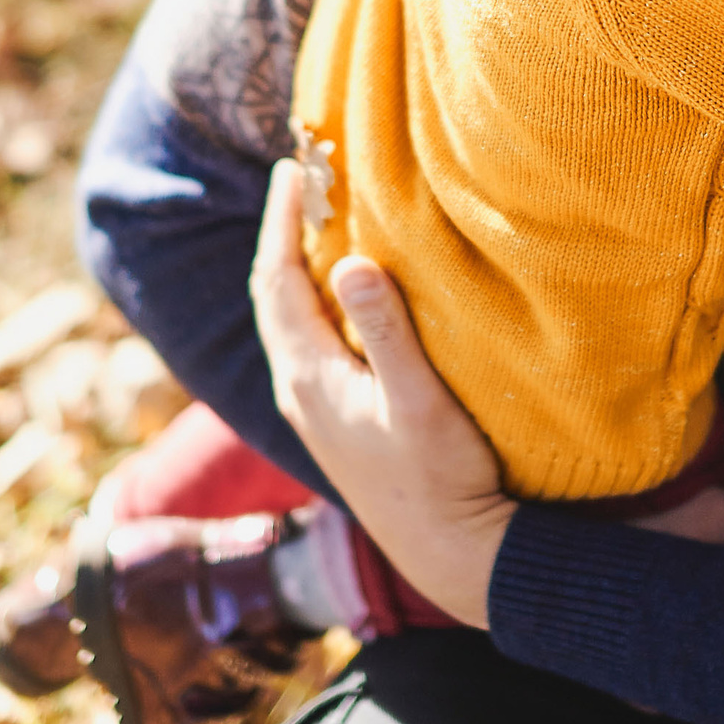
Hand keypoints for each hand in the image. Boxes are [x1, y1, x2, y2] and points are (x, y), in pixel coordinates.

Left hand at [248, 158, 514, 627]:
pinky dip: (317, 303)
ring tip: (322, 223)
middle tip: (302, 181)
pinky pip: (310, 343)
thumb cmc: (441, 478)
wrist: (449, 555)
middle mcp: (299, 391)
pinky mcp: (336, 424)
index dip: (281, 222)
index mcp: (308, 377)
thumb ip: (387, 331)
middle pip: (274, 296)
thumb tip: (348, 263)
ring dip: (299, 269)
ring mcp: (315, 411)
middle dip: (283, 236)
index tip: (292, 169)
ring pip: (291, 321)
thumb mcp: (419, 402)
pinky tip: (347, 295)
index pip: (277, 281)